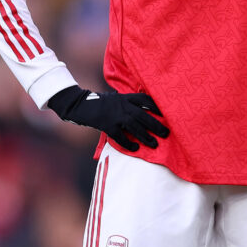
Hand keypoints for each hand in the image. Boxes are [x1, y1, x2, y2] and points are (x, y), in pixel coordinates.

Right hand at [48, 86, 168, 151]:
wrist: (80, 105)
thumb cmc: (99, 102)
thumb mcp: (115, 97)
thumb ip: (127, 101)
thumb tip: (140, 106)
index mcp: (125, 98)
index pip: (145, 100)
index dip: (156, 106)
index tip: (167, 113)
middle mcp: (122, 106)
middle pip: (143, 116)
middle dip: (156, 125)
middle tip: (166, 133)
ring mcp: (115, 116)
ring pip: (134, 127)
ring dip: (145, 136)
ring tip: (154, 144)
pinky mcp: (107, 125)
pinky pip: (120, 137)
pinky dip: (128, 143)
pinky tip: (136, 148)